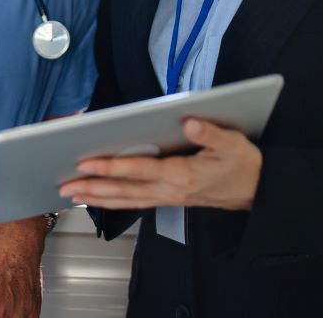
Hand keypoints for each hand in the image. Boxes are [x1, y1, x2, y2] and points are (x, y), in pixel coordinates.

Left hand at [59, 118, 261, 210]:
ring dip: (98, 197)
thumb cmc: (242, 165)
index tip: (86, 163)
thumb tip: (187, 121)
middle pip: (124, 190)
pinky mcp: (168, 198)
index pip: (139, 170)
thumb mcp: (233, 143)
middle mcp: (171, 190)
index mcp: (182, 175)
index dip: (111, 167)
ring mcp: (168, 197)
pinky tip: (98, 197)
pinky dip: (113, 200)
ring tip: (72, 193)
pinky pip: (135, 201)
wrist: (257, 191)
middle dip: (93, 187)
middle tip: (64, 185)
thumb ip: (209, 133)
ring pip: (126, 200)